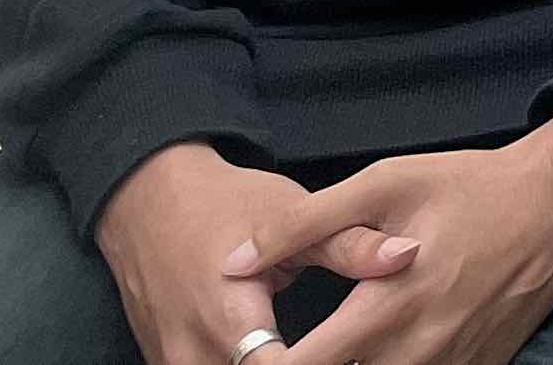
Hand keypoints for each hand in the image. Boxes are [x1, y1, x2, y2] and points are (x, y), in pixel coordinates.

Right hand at [95, 145, 418, 364]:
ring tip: (320, 351)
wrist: (146, 204)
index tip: (359, 350)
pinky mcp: (165, 364)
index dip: (325, 363)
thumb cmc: (221, 205)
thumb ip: (348, 245)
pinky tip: (284, 354)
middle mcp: (192, 351)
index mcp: (227, 317)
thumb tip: (407, 256)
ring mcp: (172, 363)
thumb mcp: (288, 213)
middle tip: (348, 349)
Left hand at [228, 104, 552, 364]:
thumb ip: (302, 224)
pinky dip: (399, 364)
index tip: (248, 351)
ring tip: (341, 341)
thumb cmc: (470, 187)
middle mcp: (419, 347)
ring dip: (357, 364)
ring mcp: (454, 362)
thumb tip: (234, 262)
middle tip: (292, 348)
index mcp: (387, 305)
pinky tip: (390, 342)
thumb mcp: (384, 184)